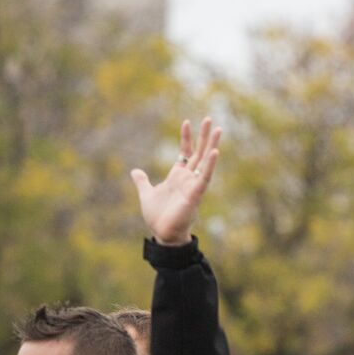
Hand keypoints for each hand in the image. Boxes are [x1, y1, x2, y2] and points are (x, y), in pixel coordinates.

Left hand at [130, 117, 220, 245]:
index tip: (186, 122)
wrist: (163, 234)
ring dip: (211, 145)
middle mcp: (188, 178)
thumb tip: (135, 171)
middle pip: (198, 153)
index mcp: (177, 177)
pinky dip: (210, 165)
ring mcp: (193, 185)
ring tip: (218, 130)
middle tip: (209, 119)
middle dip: (203, 136)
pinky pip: (205, 177)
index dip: (186, 138)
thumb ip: (142, 181)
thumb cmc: (158, 217)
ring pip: (205, 161)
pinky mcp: (195, 194)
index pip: (185, 152)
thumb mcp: (146, 194)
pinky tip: (215, 152)